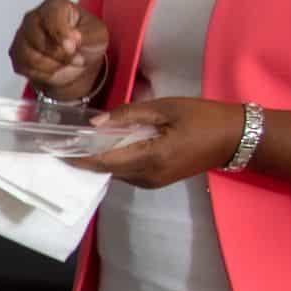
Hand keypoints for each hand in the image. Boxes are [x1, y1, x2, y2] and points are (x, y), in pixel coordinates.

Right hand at [11, 0, 109, 100]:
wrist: (77, 60)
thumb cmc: (86, 40)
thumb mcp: (97, 34)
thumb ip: (85, 35)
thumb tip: (72, 39)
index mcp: (53, 7)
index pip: (51, 18)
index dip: (61, 35)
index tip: (73, 47)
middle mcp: (33, 18)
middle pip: (39, 40)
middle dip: (60, 55)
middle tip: (76, 57)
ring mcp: (21, 37)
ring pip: (30, 57)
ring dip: (53, 66)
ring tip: (65, 62)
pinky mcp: (16, 55)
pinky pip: (25, 68)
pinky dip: (43, 73)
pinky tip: (53, 67)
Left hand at [74, 98, 241, 187]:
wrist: (235, 138)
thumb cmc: (203, 118)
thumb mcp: (166, 108)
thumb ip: (129, 115)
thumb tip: (95, 123)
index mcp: (151, 158)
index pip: (104, 161)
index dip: (78, 157)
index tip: (55, 149)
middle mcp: (147, 177)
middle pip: (106, 169)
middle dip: (83, 158)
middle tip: (61, 142)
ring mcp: (152, 182)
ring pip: (115, 172)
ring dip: (98, 158)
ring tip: (79, 141)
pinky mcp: (156, 181)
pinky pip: (127, 172)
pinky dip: (114, 159)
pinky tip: (107, 144)